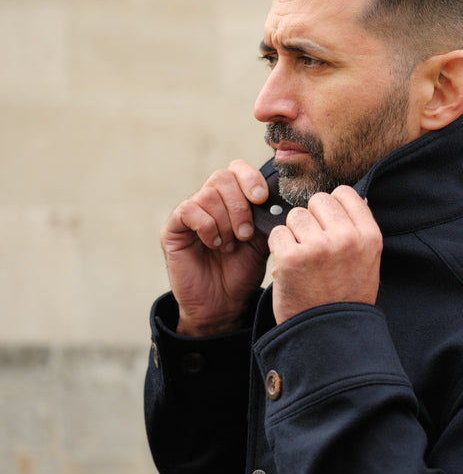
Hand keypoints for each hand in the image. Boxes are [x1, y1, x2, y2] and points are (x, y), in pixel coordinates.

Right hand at [160, 160, 270, 335]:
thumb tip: (280, 195)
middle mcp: (210, 201)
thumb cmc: (243, 271)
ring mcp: (191, 213)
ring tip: (230, 246)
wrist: (224, 304)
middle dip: (240, 206)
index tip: (261, 198)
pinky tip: (214, 245)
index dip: (250, 179)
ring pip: (208, 195)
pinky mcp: (173, 228)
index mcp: (233, 199)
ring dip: (225, 222)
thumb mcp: (263, 240)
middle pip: (223, 177)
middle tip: (245, 234)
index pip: (238, 169)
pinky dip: (207, 227)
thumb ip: (267, 214)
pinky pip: (189, 210)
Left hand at [268, 186, 382, 324]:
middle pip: (317, 201)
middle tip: (314, 245)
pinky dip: (279, 249)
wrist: (330, 335)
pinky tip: (290, 267)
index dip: (332, 206)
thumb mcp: (367, 260)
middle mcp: (346, 238)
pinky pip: (277, 234)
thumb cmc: (346, 296)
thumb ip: (357, 228)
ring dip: (294, 233)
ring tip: (303, 259)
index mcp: (368, 236)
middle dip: (312, 218)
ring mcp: (318, 247)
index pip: (344, 193)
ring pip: (295, 216)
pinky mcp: (291, 259)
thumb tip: (343, 198)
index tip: (328, 224)